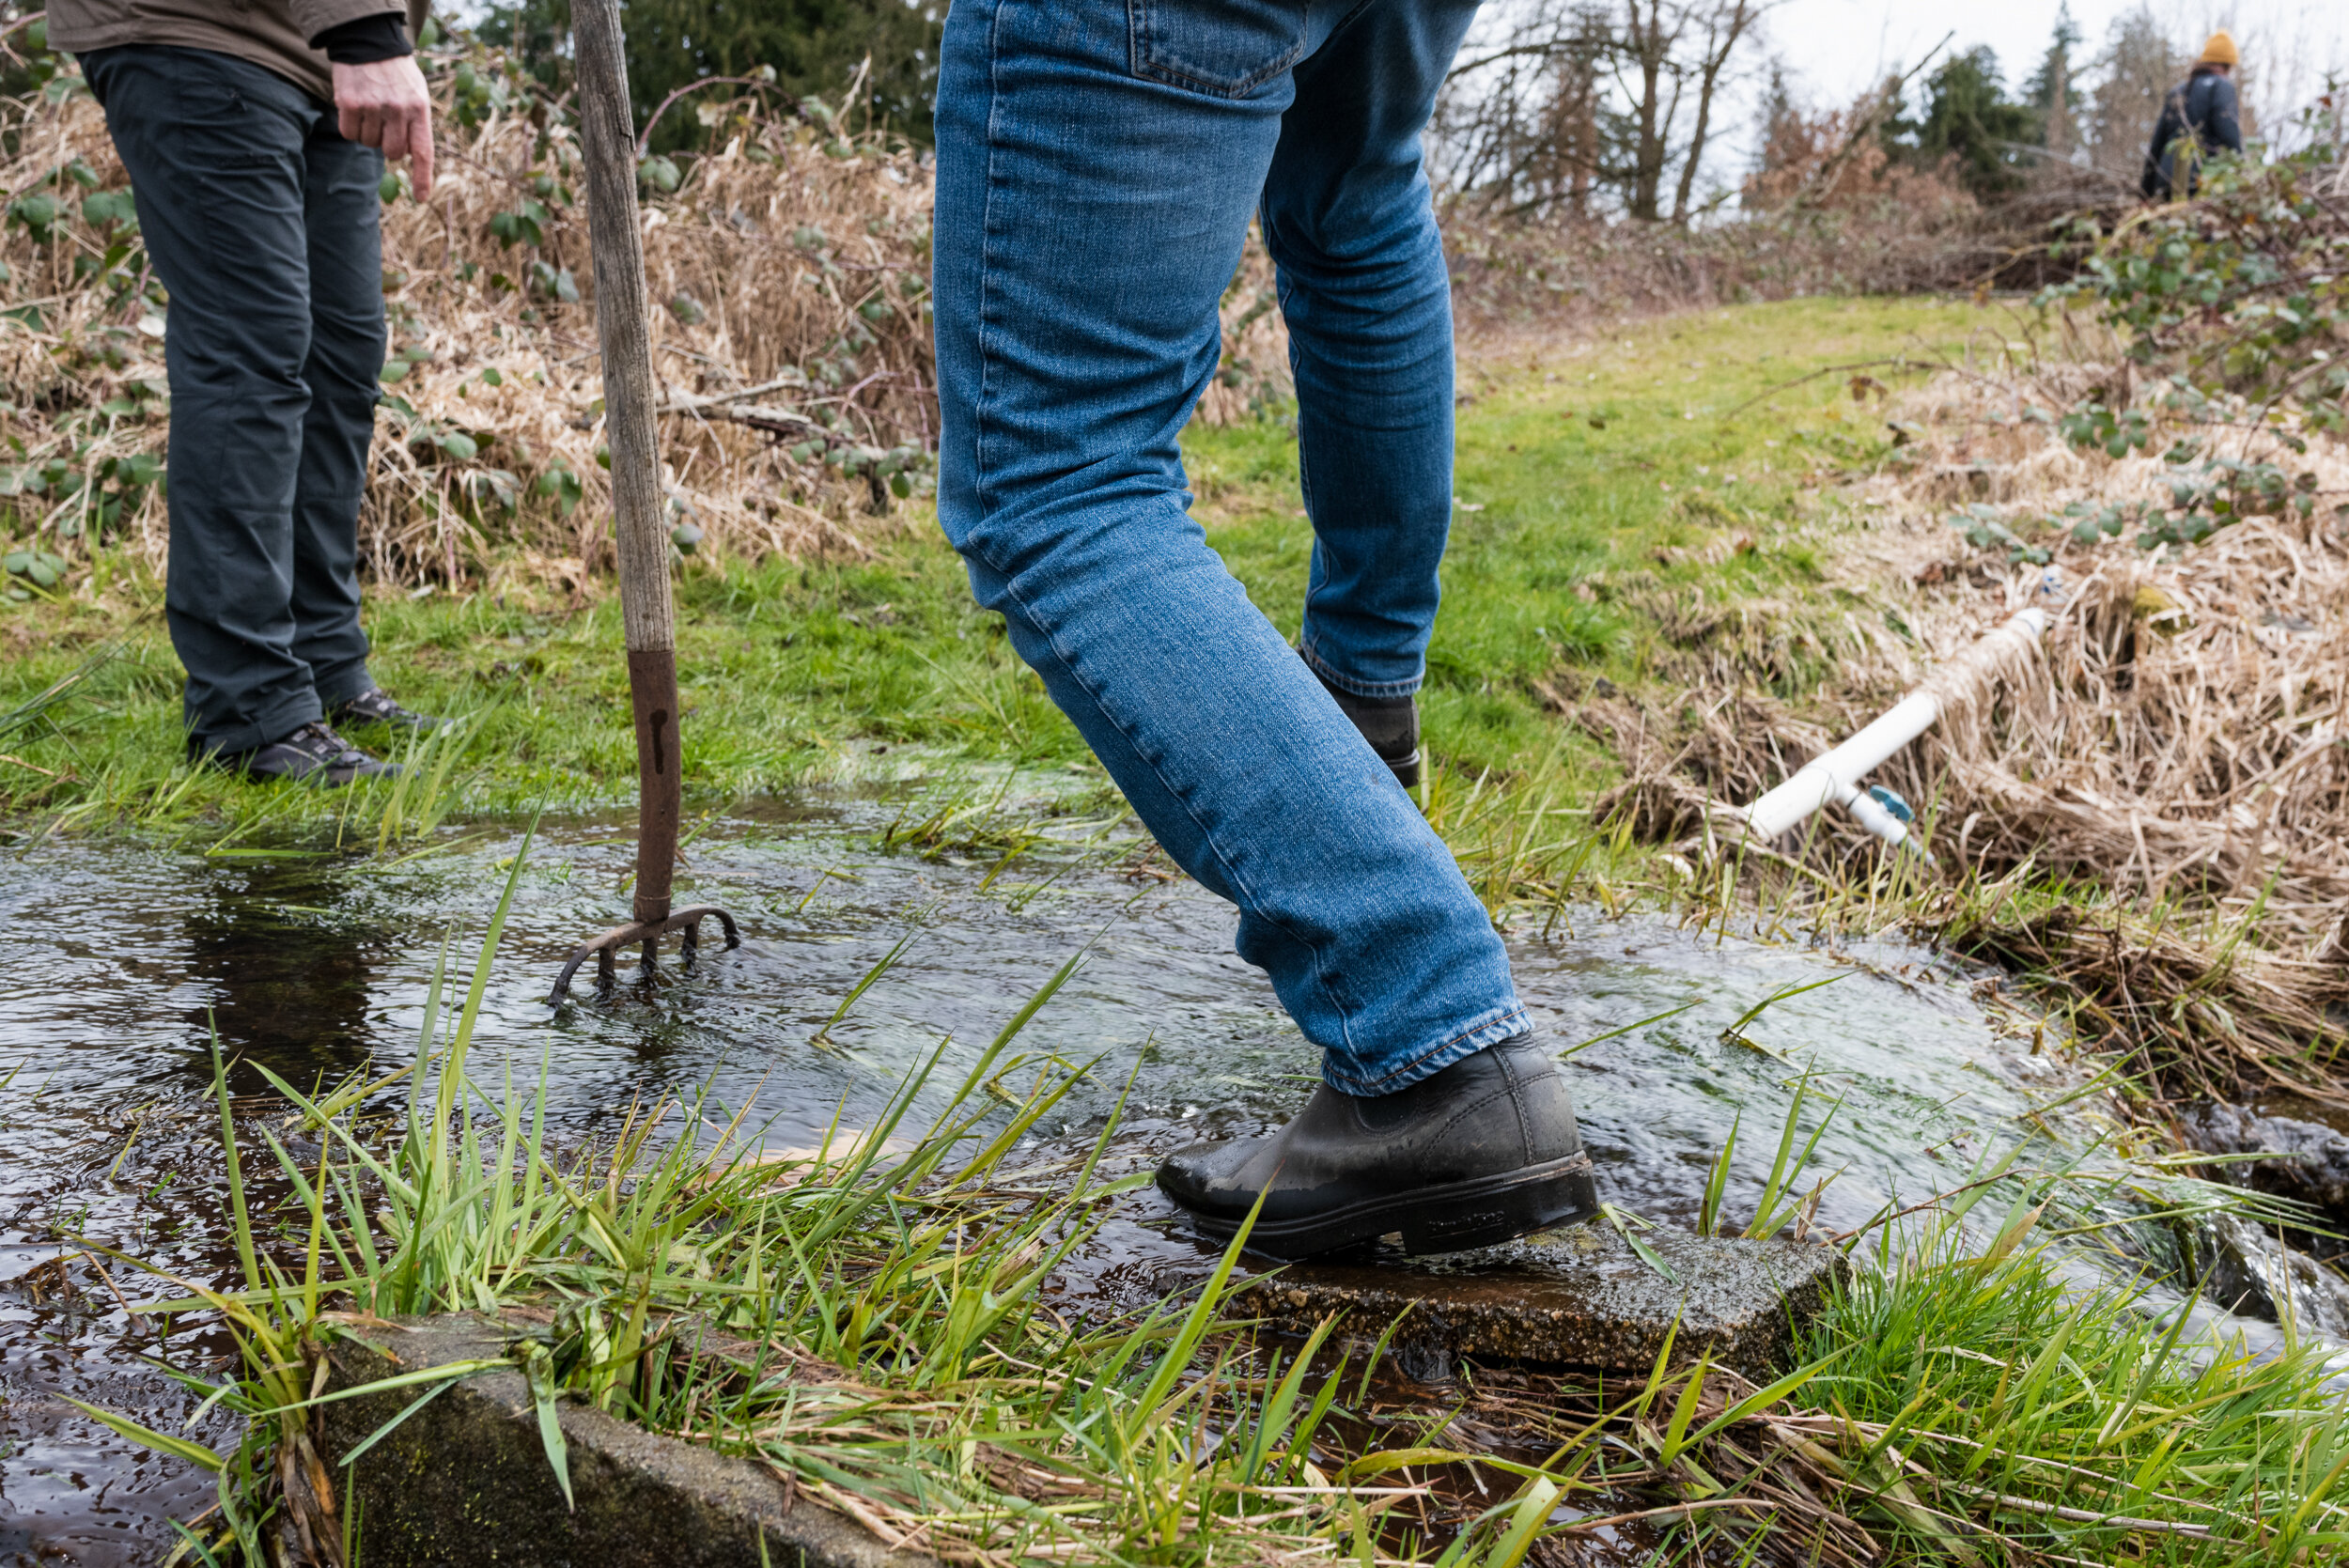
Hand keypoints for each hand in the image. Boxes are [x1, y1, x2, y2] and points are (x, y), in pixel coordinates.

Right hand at [332, 55, 434, 198]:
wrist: (368, 41)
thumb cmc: (396, 73)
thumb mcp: (417, 93)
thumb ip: (416, 123)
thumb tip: (409, 156)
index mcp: (419, 109)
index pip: (423, 151)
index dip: (423, 177)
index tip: (421, 198)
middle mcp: (398, 110)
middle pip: (393, 153)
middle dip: (388, 146)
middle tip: (385, 125)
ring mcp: (373, 107)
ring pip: (369, 144)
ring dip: (368, 133)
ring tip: (371, 108)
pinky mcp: (350, 104)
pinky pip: (349, 134)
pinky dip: (350, 127)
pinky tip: (355, 108)